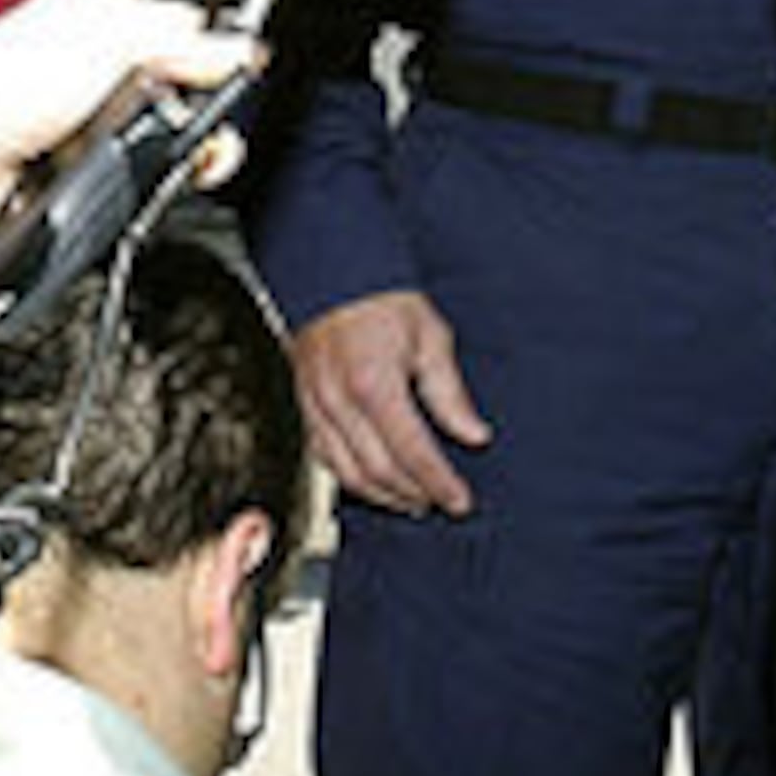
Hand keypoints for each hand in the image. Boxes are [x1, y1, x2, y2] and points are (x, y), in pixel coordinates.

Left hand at [0, 0, 253, 279]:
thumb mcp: (105, 40)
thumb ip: (175, 39)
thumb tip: (235, 47)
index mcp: (86, 16)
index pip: (171, 25)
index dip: (207, 52)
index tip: (236, 75)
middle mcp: (76, 65)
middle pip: (167, 86)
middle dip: (195, 112)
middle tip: (207, 133)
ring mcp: (69, 121)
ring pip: (147, 137)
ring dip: (166, 152)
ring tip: (170, 160)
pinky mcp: (60, 171)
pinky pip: (118, 177)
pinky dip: (130, 183)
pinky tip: (128, 180)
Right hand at [294, 288, 490, 518]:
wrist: (334, 272)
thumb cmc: (380, 299)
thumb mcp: (430, 336)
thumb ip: (450, 393)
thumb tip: (473, 434)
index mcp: (373, 382)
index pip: (412, 452)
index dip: (439, 482)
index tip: (459, 500)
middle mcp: (338, 399)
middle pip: (378, 470)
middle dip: (413, 494)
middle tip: (439, 503)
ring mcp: (314, 404)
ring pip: (346, 472)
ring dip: (381, 495)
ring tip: (410, 500)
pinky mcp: (302, 404)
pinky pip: (322, 456)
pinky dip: (349, 477)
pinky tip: (371, 480)